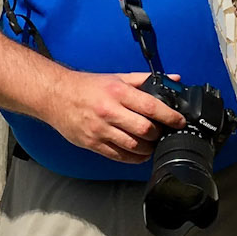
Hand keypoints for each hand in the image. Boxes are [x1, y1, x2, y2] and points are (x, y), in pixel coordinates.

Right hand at [47, 69, 184, 163]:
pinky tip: (139, 153)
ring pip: (133, 146)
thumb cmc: (87, 86)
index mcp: (117, 92)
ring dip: (148, 148)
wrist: (56, 96)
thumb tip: (174, 79)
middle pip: (144, 129)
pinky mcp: (92, 143)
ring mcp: (100, 130)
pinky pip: (118, 156)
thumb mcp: (117, 77)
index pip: (150, 107)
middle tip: (163, 132)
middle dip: (158, 134)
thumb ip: (145, 80)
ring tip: (151, 143)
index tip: (180, 121)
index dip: (169, 116)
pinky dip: (133, 158)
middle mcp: (109, 111)